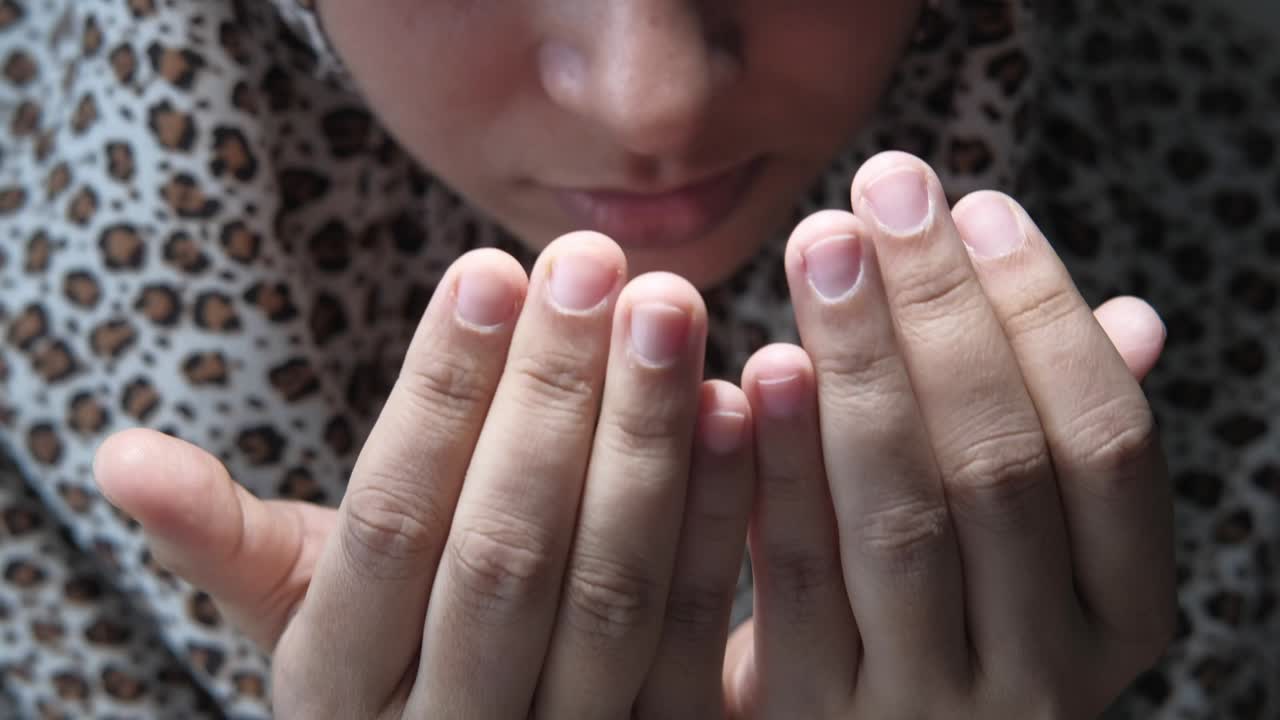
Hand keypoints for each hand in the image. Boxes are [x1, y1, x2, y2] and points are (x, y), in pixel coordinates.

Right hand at [95, 233, 757, 717]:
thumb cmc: (380, 666)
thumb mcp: (297, 617)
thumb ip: (226, 544)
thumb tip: (117, 458)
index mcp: (341, 686)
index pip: (391, 522)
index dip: (440, 395)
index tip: (487, 268)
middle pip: (506, 550)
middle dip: (552, 399)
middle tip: (594, 262)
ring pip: (611, 591)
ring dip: (646, 443)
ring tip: (668, 310)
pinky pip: (697, 633)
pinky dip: (719, 518)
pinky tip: (741, 404)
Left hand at [722, 152, 1173, 717]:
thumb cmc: (945, 634)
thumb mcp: (1028, 567)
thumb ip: (1066, 462)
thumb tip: (1137, 319)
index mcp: (1117, 620)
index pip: (1106, 446)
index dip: (1047, 318)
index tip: (982, 209)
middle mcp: (1042, 677)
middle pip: (999, 466)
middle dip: (943, 312)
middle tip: (885, 191)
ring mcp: (927, 707)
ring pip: (901, 517)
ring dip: (864, 365)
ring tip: (826, 247)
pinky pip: (796, 578)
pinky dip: (783, 466)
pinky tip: (760, 368)